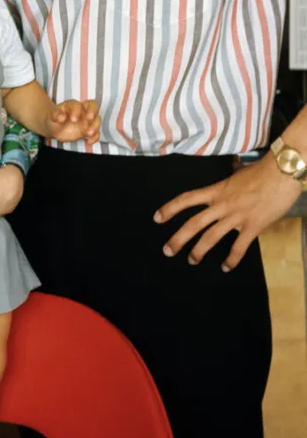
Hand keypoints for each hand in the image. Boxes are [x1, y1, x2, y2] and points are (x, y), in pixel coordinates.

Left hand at [44, 99, 100, 143]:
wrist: (55, 127)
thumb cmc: (54, 119)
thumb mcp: (52, 117)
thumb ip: (56, 115)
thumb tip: (61, 117)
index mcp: (72, 105)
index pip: (77, 104)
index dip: (76, 111)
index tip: (73, 119)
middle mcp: (82, 110)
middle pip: (93, 105)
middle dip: (93, 111)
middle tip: (90, 119)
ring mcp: (87, 120)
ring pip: (97, 119)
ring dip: (95, 126)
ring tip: (88, 134)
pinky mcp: (89, 130)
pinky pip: (96, 132)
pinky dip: (95, 137)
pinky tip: (89, 141)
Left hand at [153, 155, 302, 269]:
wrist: (281, 173)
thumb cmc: (261, 171)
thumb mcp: (238, 173)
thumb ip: (230, 178)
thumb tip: (232, 169)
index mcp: (216, 190)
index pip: (187, 199)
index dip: (170, 209)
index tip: (157, 218)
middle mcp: (222, 204)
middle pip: (194, 223)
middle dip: (178, 238)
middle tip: (167, 251)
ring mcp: (236, 216)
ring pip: (211, 236)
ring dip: (199, 251)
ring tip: (192, 261)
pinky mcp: (252, 226)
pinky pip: (239, 246)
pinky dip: (232, 259)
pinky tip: (226, 267)